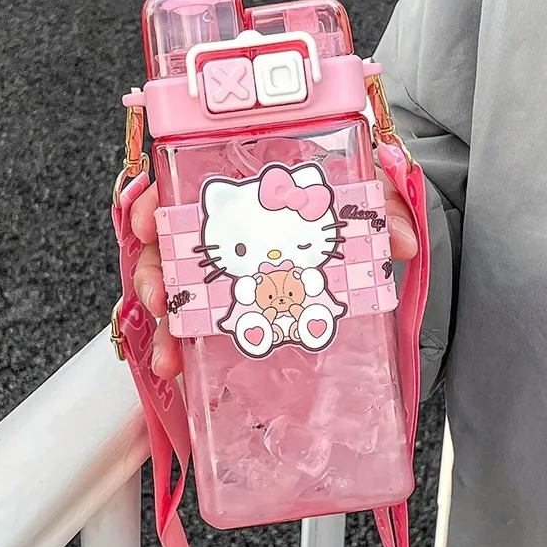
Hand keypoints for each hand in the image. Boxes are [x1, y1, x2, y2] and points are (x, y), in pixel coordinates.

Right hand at [130, 173, 417, 378]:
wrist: (358, 235)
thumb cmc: (349, 205)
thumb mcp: (363, 195)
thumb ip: (380, 205)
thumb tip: (398, 242)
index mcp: (244, 187)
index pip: (182, 184)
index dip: (156, 199)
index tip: (148, 221)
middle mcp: (223, 227)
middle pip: (166, 241)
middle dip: (151, 267)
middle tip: (158, 293)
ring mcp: (222, 266)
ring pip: (172, 283)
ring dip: (163, 315)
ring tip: (169, 345)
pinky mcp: (230, 300)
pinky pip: (192, 316)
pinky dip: (180, 340)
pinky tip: (179, 363)